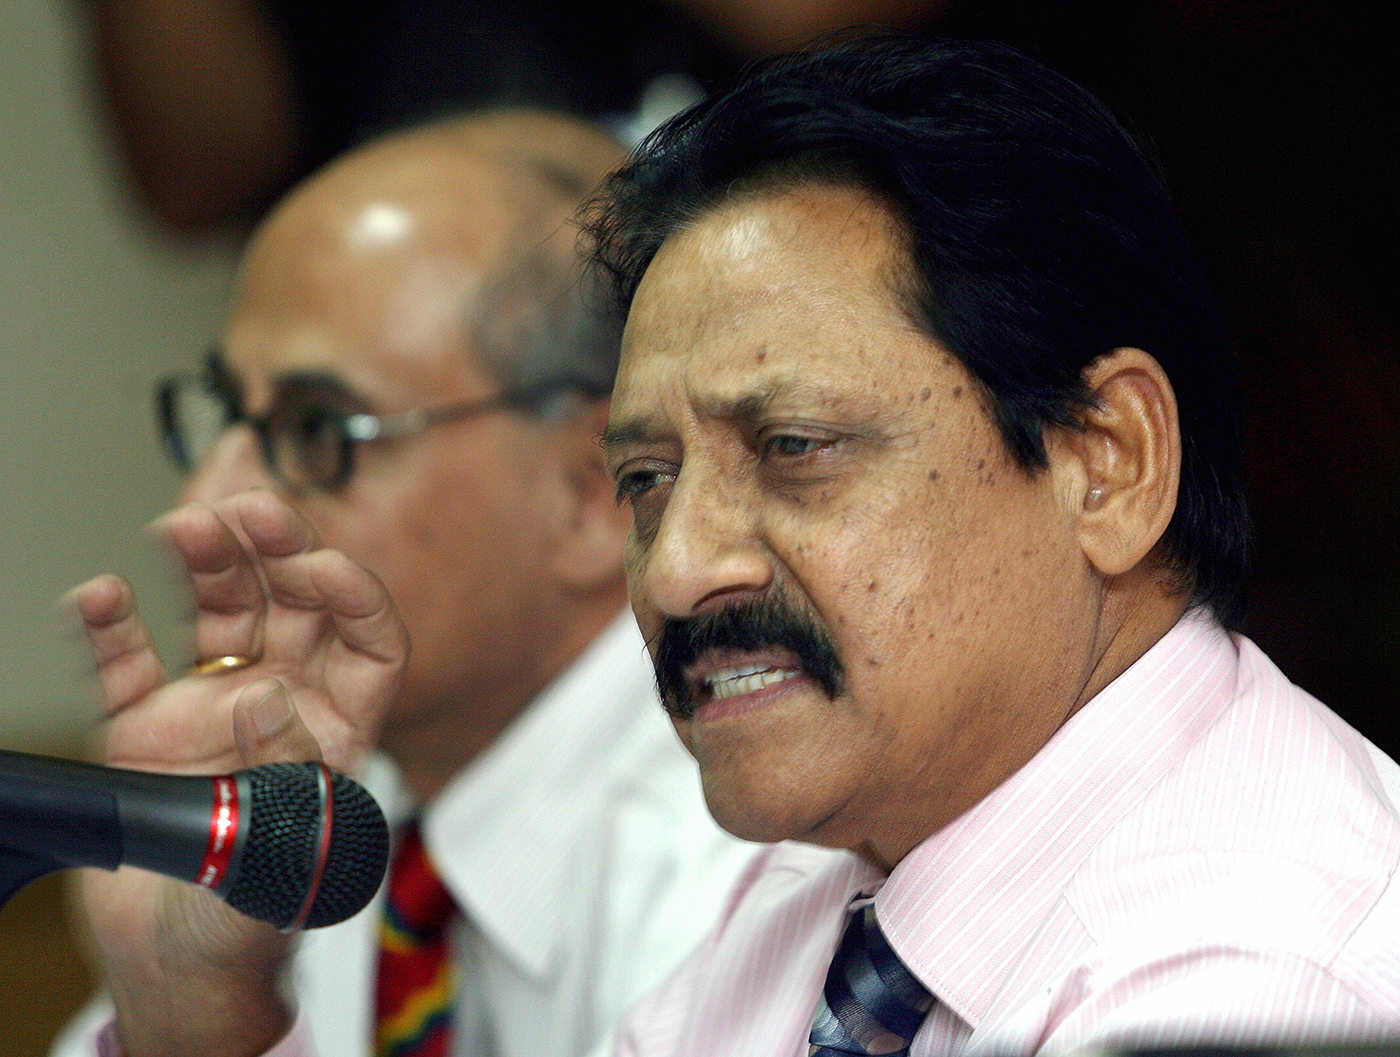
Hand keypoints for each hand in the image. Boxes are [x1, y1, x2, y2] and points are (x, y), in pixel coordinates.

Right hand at [64, 489, 406, 1056]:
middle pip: (296, 609)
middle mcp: (282, 706)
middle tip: (252, 511)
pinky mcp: (143, 729)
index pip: (371, 644)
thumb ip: (286, 776)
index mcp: (341, 733)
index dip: (357, 598)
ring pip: (220, 616)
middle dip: (281, 554)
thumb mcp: (287, 852)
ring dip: (208, 567)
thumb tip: (266, 698)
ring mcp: (211, 711)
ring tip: (186, 527)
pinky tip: (100, 597)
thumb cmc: (253, 921)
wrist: (174, 968)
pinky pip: (129, 665)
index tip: (323, 566)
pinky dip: (113, 629)